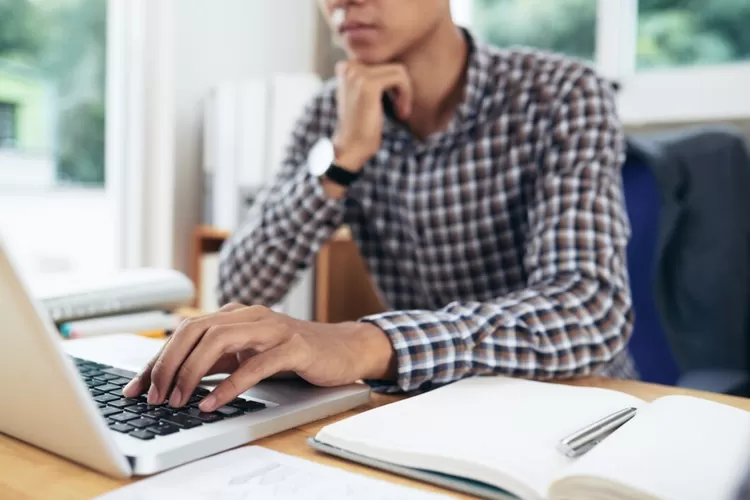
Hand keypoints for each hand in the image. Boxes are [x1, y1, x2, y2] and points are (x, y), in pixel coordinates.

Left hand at [122, 303, 395, 411]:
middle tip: (155, 394)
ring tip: (178, 399)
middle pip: (196, 329)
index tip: (136, 386)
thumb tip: (173, 377)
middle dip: (168, 363)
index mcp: (236, 314)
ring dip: (192, 372)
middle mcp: (250, 315)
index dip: (157, 358)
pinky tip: (214, 403)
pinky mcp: (294, 346)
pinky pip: (255, 365)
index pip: (185, 330)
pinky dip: (230, 385)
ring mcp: (273, 328)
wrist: (344, 348)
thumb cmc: (294, 352)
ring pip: (219, 340)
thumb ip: (216, 359)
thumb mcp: (248, 353)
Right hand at [332, 61, 412, 170]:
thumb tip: (398, 66)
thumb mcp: (363, 95)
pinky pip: (401, 78)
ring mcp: (357, 73)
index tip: (392, 103)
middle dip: (400, 88)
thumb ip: (372, 77)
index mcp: (346, 66)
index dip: (392, 84)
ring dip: (405, 93)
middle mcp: (349, 66)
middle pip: (392, 65)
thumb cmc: (361, 126)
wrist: (351, 147)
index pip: (383, 63)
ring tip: (400, 112)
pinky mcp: (369, 83)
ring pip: (399, 71)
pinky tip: (400, 114)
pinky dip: (406, 96)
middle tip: (398, 109)